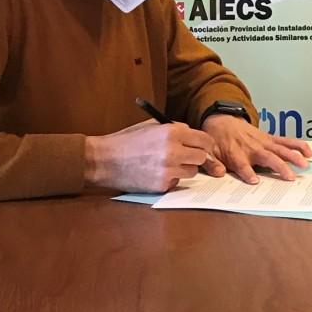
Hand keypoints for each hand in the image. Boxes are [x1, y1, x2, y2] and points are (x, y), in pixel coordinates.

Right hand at [84, 120, 215, 191]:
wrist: (104, 160)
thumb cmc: (128, 140)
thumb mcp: (153, 126)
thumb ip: (176, 128)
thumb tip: (194, 134)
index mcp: (172, 132)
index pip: (205, 140)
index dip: (206, 144)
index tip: (204, 146)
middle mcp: (173, 151)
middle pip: (202, 157)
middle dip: (197, 156)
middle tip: (189, 156)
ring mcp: (168, 170)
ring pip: (192, 171)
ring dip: (185, 168)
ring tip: (169, 163)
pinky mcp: (161, 185)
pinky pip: (177, 182)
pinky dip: (171, 178)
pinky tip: (157, 172)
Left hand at [201, 114, 311, 183]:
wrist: (223, 121)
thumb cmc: (218, 140)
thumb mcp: (210, 152)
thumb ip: (212, 164)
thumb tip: (218, 173)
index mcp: (236, 153)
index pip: (242, 165)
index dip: (248, 172)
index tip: (255, 180)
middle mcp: (253, 148)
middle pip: (268, 158)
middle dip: (279, 167)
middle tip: (290, 176)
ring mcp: (264, 142)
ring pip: (282, 149)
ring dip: (294, 156)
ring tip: (305, 164)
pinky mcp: (270, 138)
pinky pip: (286, 141)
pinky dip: (298, 145)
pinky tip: (309, 152)